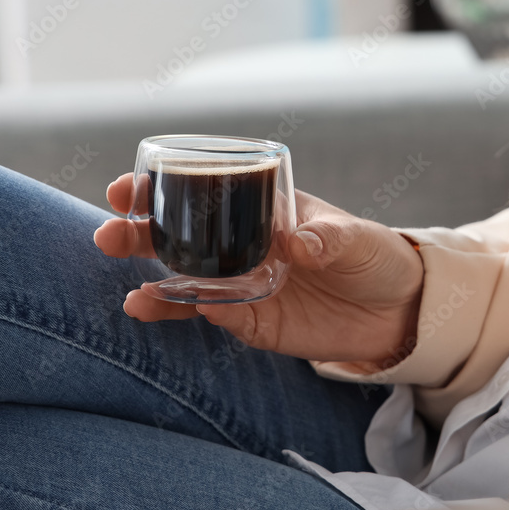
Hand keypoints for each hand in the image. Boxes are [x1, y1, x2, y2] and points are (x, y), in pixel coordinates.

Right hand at [94, 174, 423, 363]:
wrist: (399, 311)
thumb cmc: (376, 258)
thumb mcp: (357, 240)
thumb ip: (329, 240)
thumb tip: (300, 244)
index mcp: (263, 210)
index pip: (205, 193)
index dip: (163, 188)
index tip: (128, 188)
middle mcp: (244, 245)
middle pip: (179, 237)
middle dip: (139, 233)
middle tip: (109, 234)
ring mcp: (244, 284)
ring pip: (185, 281)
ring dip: (152, 281)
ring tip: (129, 288)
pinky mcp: (253, 322)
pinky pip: (213, 316)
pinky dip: (189, 312)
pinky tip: (167, 307)